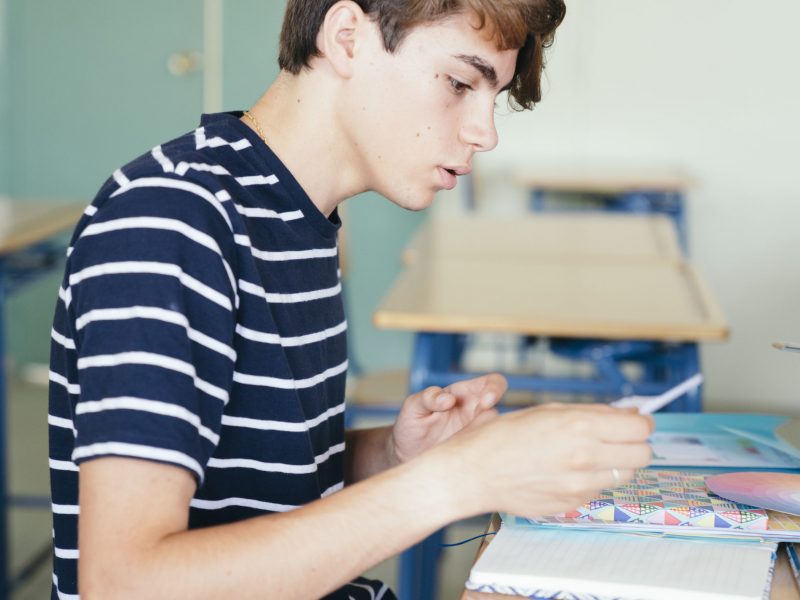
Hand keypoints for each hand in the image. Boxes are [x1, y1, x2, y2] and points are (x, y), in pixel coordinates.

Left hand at [390, 373, 506, 463]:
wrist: (405, 455)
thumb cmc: (411, 426)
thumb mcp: (412, 407)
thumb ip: (427, 397)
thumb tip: (448, 399)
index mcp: (462, 394)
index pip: (489, 383)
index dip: (494, 387)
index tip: (487, 400)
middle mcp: (475, 413)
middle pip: (501, 408)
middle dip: (498, 417)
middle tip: (484, 422)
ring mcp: (476, 434)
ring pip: (497, 432)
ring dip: (489, 436)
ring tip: (468, 443)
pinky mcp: (474, 453)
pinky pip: (489, 451)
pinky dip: (485, 453)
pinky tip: (469, 458)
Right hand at [434, 403, 653, 518]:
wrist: (475, 473)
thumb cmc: (503, 437)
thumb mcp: (547, 411)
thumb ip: (590, 413)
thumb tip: (626, 415)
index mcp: (580, 426)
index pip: (640, 428)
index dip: (640, 423)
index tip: (634, 422)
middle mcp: (586, 457)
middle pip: (643, 455)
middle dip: (634, 444)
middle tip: (617, 439)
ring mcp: (581, 485)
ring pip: (624, 475)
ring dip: (614, 463)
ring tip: (586, 455)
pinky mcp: (573, 504)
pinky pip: (597, 490)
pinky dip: (590, 480)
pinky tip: (565, 471)